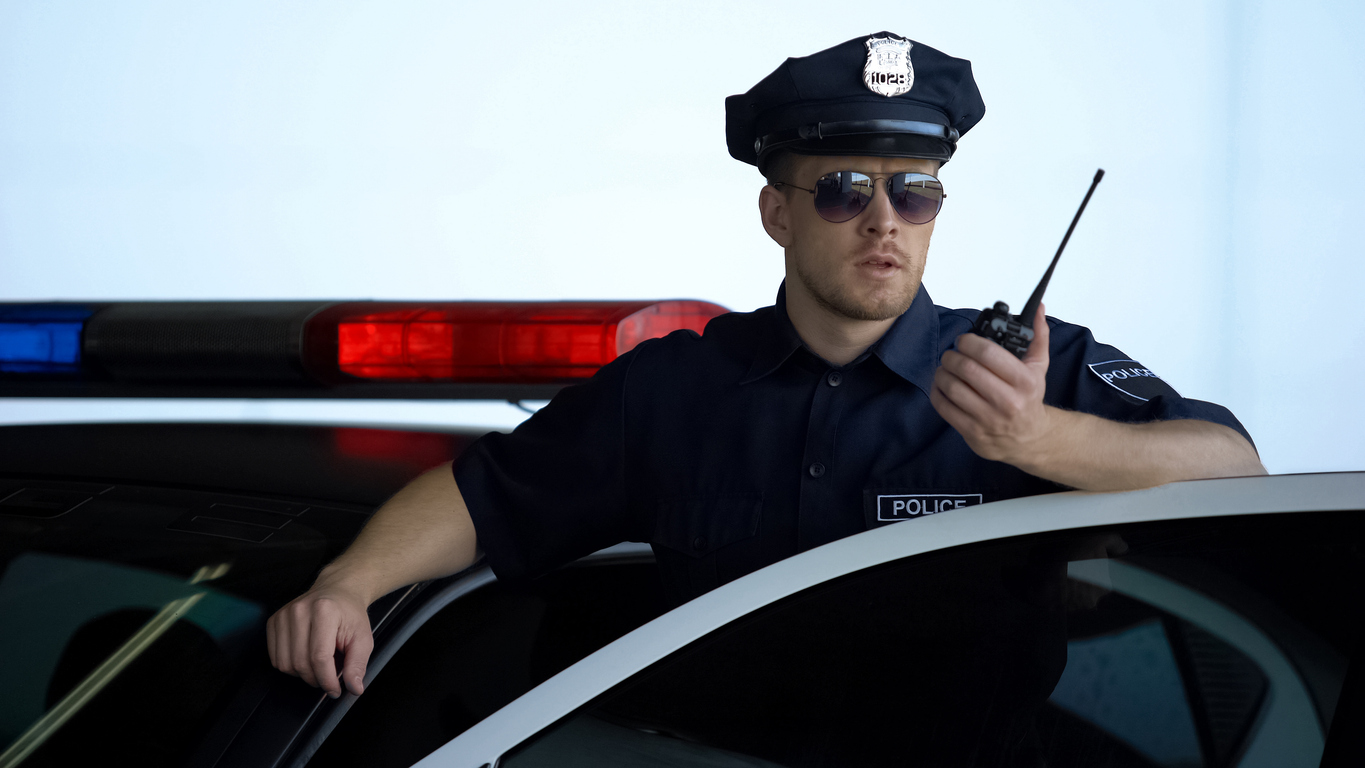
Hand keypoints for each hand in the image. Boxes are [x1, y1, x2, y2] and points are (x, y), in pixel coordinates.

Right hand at [266, 575, 373, 697]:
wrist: (337, 591)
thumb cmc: (350, 614)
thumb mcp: (363, 638)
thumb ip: (358, 664)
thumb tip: (354, 688)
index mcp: (324, 611)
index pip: (319, 657)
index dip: (327, 680)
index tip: (335, 690)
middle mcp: (300, 610)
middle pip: (300, 663)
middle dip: (316, 679)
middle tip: (329, 678)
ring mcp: (283, 615)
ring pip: (285, 664)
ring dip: (302, 674)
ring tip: (318, 666)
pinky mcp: (273, 622)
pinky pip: (275, 658)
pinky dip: (290, 666)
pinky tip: (305, 658)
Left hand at [930, 303, 1052, 465]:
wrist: (1029, 439)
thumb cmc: (1029, 399)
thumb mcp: (1038, 368)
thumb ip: (1038, 337)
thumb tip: (1039, 309)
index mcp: (1024, 381)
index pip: (988, 353)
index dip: (969, 342)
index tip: (963, 340)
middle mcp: (1008, 402)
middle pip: (967, 369)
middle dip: (952, 356)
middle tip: (951, 354)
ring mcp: (989, 419)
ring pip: (952, 388)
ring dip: (942, 373)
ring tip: (945, 368)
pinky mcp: (973, 433)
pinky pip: (945, 408)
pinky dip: (937, 392)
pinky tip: (941, 385)